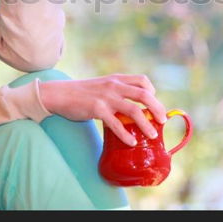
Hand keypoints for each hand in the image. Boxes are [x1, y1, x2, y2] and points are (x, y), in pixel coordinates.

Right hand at [39, 74, 167, 146]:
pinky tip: (131, 142)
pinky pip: (117, 124)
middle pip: (144, 95)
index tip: (154, 104)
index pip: (143, 80)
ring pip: (134, 111)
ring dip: (146, 125)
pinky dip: (126, 135)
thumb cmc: (81, 92)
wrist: (60, 94)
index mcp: (116, 79)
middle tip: (163, 121)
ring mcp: (106, 97)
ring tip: (152, 135)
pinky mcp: (97, 109)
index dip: (153, 92)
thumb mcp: (102, 85)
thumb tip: (132, 106)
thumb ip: (116, 90)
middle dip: (157, 109)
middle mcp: (114, 86)